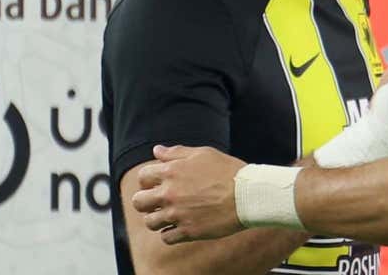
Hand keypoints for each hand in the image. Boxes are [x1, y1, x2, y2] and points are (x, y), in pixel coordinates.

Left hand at [131, 145, 246, 243]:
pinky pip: (166, 237)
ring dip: (157, 219)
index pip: (143, 177)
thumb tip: (156, 150)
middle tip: (157, 202)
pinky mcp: (188, 231)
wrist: (248, 195)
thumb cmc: (228, 171)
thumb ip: (177, 152)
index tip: (157, 183)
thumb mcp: (203, 154)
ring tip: (169, 215)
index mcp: (172, 171)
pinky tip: (179, 226)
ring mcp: (178, 214)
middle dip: (145, 201)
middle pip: (139, 202)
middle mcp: (170, 193)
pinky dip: (170, 233)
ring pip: (150, 222)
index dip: (148, 180)